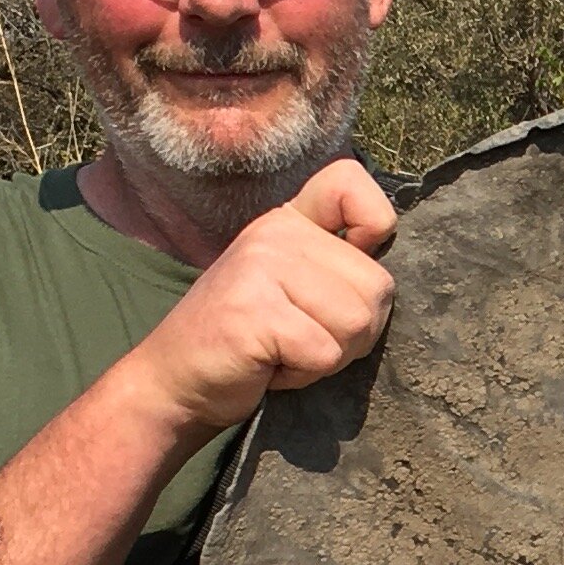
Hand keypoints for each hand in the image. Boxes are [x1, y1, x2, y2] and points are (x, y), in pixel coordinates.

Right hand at [130, 162, 398, 440]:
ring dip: (328, 356)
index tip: (352, 266)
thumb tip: (390, 279)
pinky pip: (324, 353)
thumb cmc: (250, 343)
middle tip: (301, 338)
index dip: (376, 225)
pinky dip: (303, 375)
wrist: (173, 381)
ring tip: (283, 350)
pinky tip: (267, 366)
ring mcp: (260, 266)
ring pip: (357, 323)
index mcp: (288, 220)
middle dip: (353, 332)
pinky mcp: (253, 310)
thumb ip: (339, 269)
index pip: (351, 183)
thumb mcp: (295, 289)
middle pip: (377, 286)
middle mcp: (274, 232)